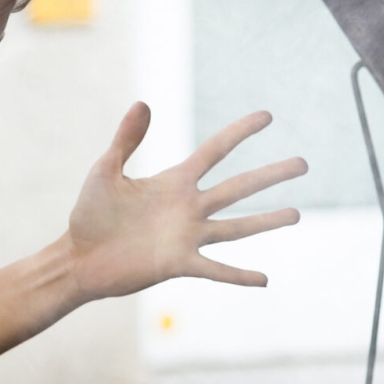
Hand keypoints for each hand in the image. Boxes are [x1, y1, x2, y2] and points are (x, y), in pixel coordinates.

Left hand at [63, 104, 305, 299]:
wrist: (79, 258)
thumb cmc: (91, 214)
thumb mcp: (106, 170)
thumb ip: (126, 140)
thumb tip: (144, 103)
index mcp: (174, 182)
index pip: (215, 151)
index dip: (240, 132)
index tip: (267, 117)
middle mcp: (189, 208)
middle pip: (238, 187)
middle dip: (270, 175)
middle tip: (303, 163)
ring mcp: (187, 237)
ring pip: (236, 227)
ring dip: (266, 221)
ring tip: (297, 214)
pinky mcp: (179, 264)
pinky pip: (215, 269)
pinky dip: (239, 275)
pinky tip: (265, 280)